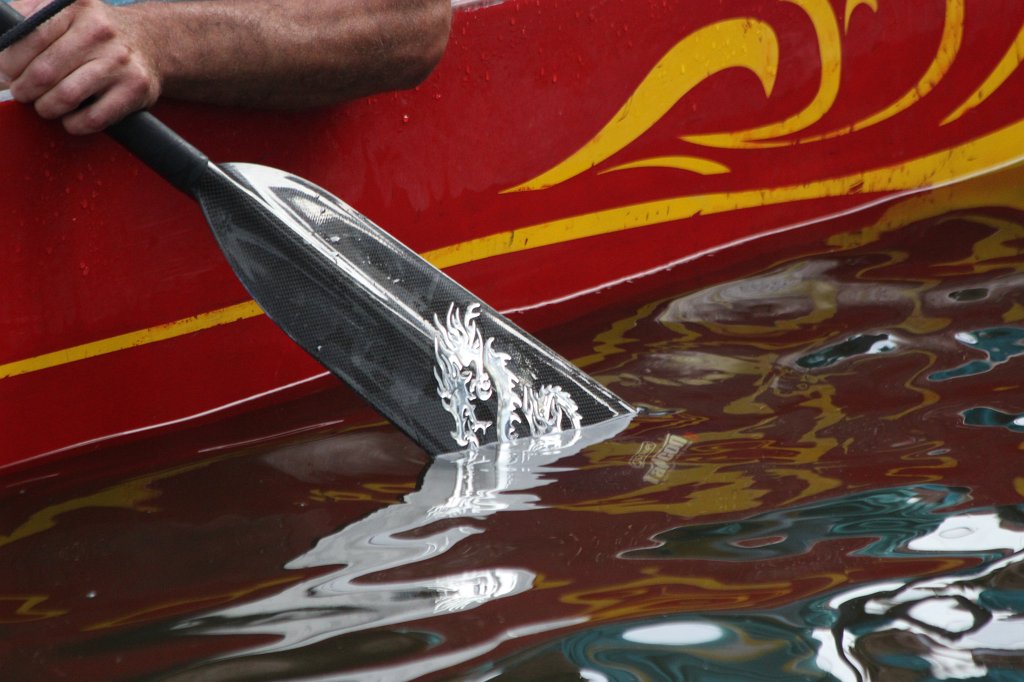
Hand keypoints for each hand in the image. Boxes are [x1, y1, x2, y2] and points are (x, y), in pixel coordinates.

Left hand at [0, 0, 159, 133]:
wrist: (152, 44)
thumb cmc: (97, 35)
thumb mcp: (65, 13)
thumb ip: (29, 20)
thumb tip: (0, 50)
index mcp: (75, 9)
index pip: (29, 38)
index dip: (9, 63)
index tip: (8, 75)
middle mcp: (99, 32)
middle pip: (44, 72)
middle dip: (25, 90)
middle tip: (24, 94)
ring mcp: (119, 62)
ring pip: (66, 97)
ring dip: (47, 108)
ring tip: (46, 106)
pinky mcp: (134, 89)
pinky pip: (92, 118)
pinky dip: (74, 124)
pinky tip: (72, 118)